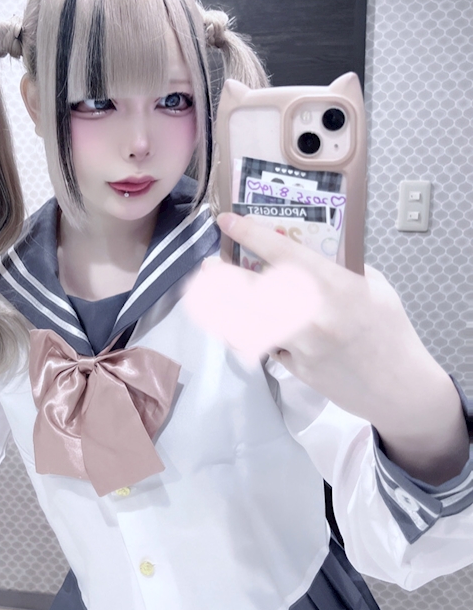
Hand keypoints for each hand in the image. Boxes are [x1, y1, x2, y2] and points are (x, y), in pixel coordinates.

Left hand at [186, 213, 467, 483]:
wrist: (399, 388)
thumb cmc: (390, 330)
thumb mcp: (373, 286)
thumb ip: (339, 267)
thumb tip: (304, 250)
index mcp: (335, 285)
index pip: (282, 252)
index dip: (250, 234)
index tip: (228, 221)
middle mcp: (312, 314)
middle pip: (251, 289)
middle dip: (223, 275)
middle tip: (211, 264)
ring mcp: (301, 345)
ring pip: (248, 321)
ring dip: (229, 307)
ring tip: (218, 295)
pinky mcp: (295, 368)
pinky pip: (267, 346)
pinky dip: (257, 335)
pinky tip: (253, 327)